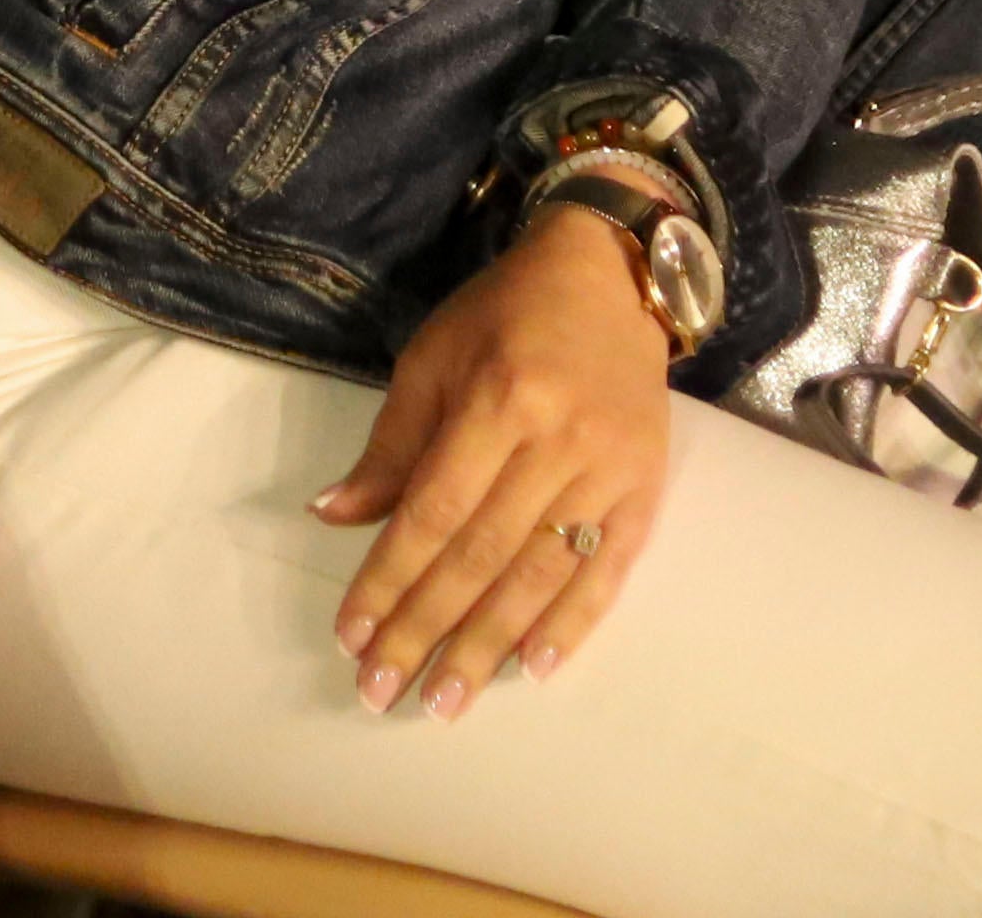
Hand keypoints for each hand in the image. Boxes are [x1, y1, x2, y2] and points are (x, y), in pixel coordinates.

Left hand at [312, 198, 671, 716]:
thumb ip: (391, 445)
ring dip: (488, 645)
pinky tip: (532, 670)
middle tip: (381, 692)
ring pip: (539, 574)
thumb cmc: (505, 313)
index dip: (390, 579)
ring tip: (444, 702)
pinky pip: (607, 569)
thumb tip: (334, 516)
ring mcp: (609, 469)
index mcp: (497, 399)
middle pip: (482, 556)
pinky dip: (572, 624)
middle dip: (427, 630)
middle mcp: (557, 441)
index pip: (434, 513)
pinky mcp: (646, 487)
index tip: (352, 636)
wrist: (612, 278)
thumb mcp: (433, 357)